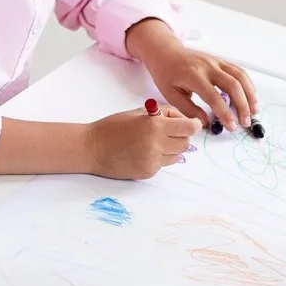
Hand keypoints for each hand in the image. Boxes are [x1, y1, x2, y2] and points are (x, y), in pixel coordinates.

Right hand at [82, 106, 200, 179]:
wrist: (92, 148)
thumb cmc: (113, 126)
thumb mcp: (139, 113)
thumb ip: (163, 115)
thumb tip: (184, 121)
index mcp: (155, 126)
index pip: (189, 128)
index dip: (193, 125)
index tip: (193, 124)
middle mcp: (156, 145)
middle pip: (185, 143)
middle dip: (181, 136)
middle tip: (169, 132)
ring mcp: (153, 161)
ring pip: (176, 156)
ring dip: (171, 149)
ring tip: (153, 142)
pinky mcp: (148, 172)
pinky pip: (163, 165)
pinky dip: (159, 158)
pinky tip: (143, 152)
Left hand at [125, 20, 257, 130]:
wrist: (165, 52)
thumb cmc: (166, 74)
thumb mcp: (171, 95)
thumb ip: (189, 110)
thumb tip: (206, 123)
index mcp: (194, 76)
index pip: (214, 97)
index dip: (225, 114)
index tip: (231, 127)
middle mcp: (208, 66)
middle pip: (233, 85)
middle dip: (242, 106)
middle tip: (245, 123)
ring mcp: (217, 61)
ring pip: (240, 76)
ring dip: (250, 95)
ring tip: (254, 111)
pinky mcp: (221, 60)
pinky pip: (239, 71)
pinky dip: (248, 84)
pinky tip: (251, 97)